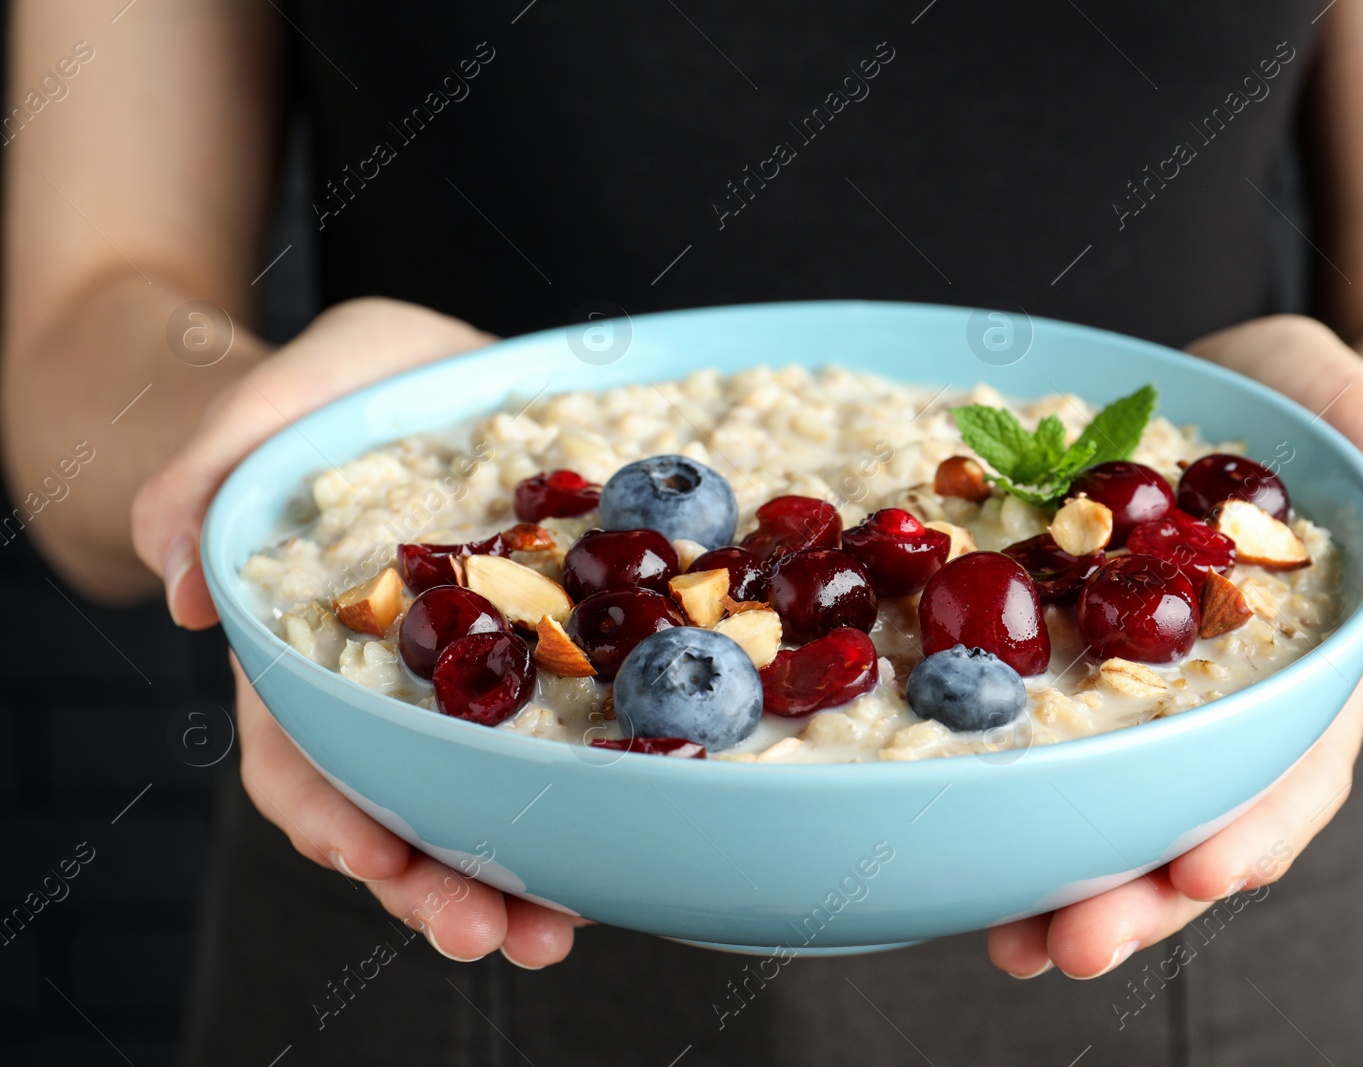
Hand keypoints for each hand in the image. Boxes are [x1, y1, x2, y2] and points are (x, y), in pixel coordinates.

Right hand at [133, 297, 581, 966]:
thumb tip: (181, 587)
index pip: (294, 750)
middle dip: (429, 884)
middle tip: (487, 935)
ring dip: (506, 885)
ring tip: (554, 935)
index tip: (368, 852)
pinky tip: (610, 858)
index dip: (324, 809)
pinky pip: (554, 762)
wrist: (439, 374)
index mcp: (310, 642)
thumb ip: (215, 468)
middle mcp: (384, 687)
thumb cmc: (347, 383)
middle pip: (389, 809)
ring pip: (473, 809)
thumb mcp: (284, 393)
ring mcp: (466, 690)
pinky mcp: (545, 674)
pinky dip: (572, 818)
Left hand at [987, 314, 1362, 978]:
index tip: (1208, 870)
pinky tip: (968, 850)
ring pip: (1120, 808)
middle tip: (1071, 945)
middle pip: (1198, 818)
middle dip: (1142, 893)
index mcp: (1306, 660)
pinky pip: (1049, 746)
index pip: (1297, 763)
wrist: (1218, 392)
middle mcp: (1226, 700)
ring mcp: (1146, 694)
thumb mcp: (1361, 413)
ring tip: (1011, 944)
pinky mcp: (1071, 667)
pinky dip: (1016, 802)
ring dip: (1071, 884)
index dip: (1258, 824)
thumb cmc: (1305, 402)